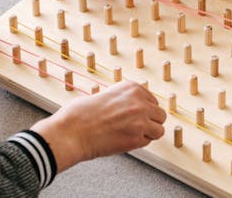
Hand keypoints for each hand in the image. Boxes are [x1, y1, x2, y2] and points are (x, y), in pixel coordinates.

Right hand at [32, 81, 165, 170]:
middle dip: (150, 122)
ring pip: (159, 129)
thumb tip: (131, 108)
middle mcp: (139, 101)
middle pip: (160, 114)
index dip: (144, 110)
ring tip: (132, 135)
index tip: (136, 116)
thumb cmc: (80, 114)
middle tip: (135, 128)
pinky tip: (125, 141)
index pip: (152, 100)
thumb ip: (122, 99)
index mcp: (132, 88)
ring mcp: (140, 120)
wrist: (71, 131)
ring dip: (148, 133)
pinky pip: (148, 141)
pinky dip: (139, 143)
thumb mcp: (104, 94)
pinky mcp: (136, 138)